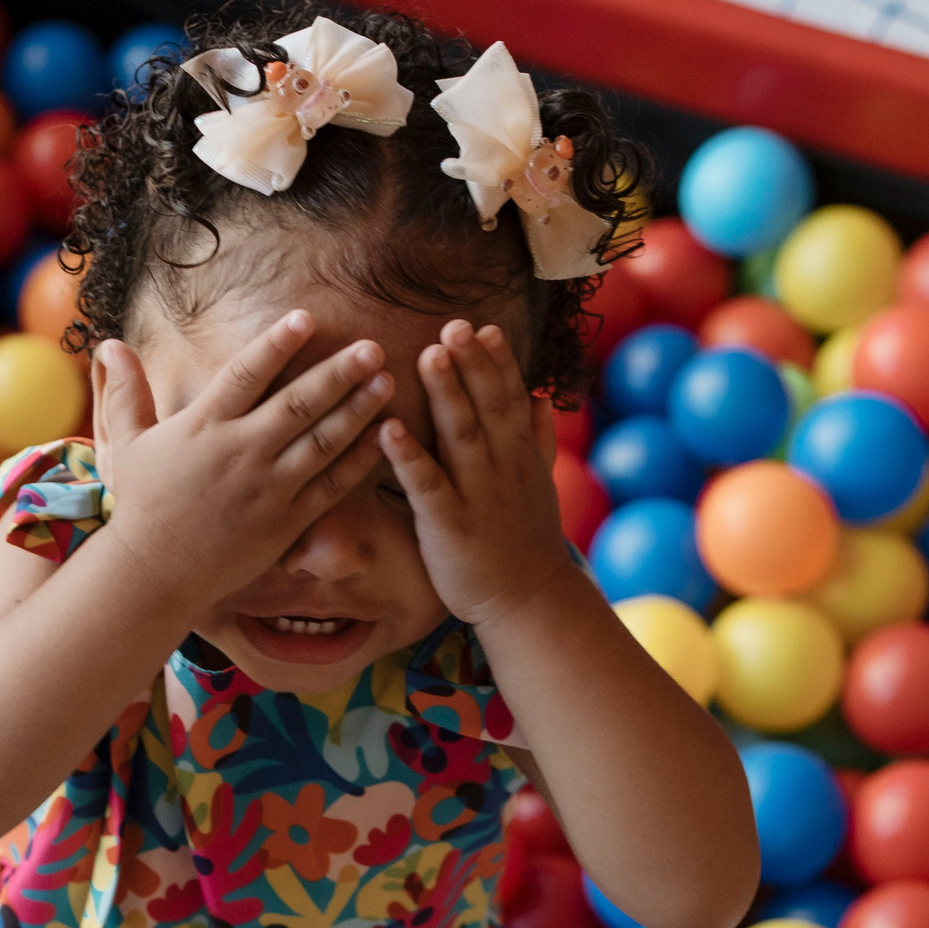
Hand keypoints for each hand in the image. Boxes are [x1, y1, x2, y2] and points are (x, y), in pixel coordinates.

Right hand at [90, 311, 394, 609]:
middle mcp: (239, 453)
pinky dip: (358, 462)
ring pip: (321, 442)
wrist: (154, 573)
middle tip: (373, 345)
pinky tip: (384, 437)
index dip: (277, 344)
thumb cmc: (141, 505)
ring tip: (386, 379)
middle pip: (297, 404)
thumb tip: (109, 344)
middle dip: (338, 373)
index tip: (307, 318)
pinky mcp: (285, 523)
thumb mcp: (124, 444)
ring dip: (358, 410)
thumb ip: (123, 392)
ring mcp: (267, 489)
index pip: (246, 375)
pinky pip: (329, 488)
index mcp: (203, 427)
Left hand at [380, 320, 574, 626]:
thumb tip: (539, 396)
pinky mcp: (448, 526)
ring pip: (461, 438)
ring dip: (447, 396)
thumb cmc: (523, 541)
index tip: (483, 328)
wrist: (527, 602)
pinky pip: (426, 486)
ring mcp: (477, 496)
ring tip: (429, 356)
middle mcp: (502, 469)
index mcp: (518, 456)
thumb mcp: (539, 485)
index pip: (509, 399)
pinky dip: (409, 456)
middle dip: (471, 366)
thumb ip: (536, 439)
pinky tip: (389, 428)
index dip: (497, 364)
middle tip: (454, 325)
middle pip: (487, 408)